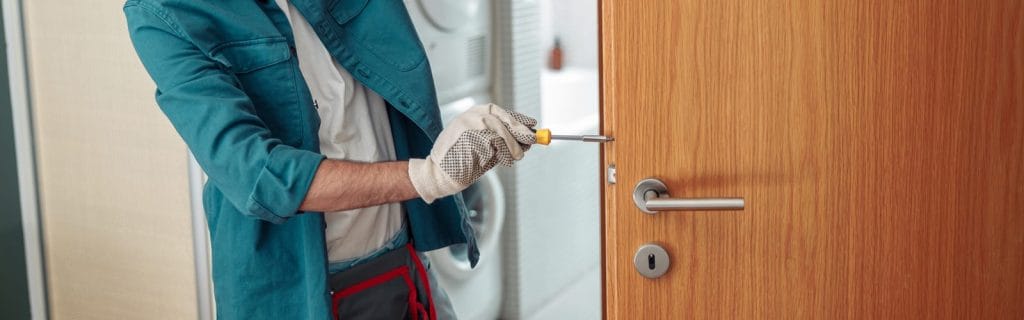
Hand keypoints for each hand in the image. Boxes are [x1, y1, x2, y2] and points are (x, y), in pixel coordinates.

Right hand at [408, 104, 536, 202]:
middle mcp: (471, 116)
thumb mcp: (484, 149)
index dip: (518, 119)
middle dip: (520, 131)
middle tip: (532, 141)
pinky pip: (496, 143)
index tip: (532, 125)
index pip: (499, 112)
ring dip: (513, 147)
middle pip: (503, 119)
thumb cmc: (461, 164)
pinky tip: (501, 161)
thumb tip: (526, 140)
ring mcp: (470, 124)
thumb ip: (502, 142)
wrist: (439, 175)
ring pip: (502, 132)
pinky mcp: (472, 136)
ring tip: (514, 158)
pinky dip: (504, 154)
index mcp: (472, 115)